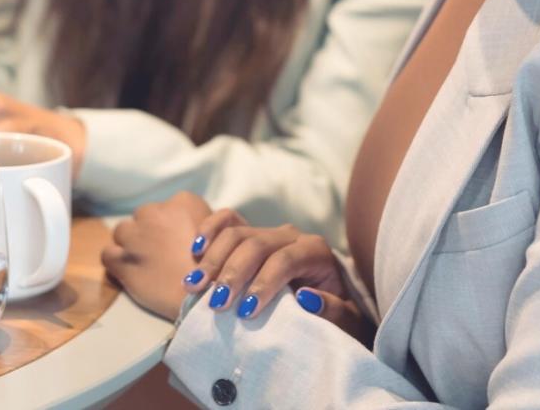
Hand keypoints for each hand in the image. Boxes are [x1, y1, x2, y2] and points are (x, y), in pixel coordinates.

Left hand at [101, 191, 213, 319]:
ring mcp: (136, 235)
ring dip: (130, 245)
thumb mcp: (219, 233)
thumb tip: (183, 228)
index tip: (173, 243)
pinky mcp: (122, 259)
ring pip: (122, 232)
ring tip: (144, 264)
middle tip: (160, 255)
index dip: (167, 227)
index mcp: (183, 202)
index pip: (165, 208)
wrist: (206, 300)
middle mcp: (156, 212)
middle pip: (143, 217)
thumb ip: (198, 223)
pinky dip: (115, 262)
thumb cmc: (218, 269)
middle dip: (148, 234)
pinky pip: (108, 254)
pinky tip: (128, 273)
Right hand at [185, 210, 370, 341]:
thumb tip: (306, 298)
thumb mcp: (345, 320)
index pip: (286, 260)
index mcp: (316, 252)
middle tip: (215, 303)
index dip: (264, 283)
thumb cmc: (337, 313)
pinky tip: (195, 250)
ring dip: (213, 258)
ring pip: (236, 232)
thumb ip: (333, 311)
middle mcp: (291, 236)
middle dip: (233, 273)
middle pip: (256, 244)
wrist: (331, 299)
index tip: (246, 312)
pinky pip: (227, 220)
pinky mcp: (251, 234)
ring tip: (194, 284)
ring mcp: (268, 232)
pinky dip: (210, 230)